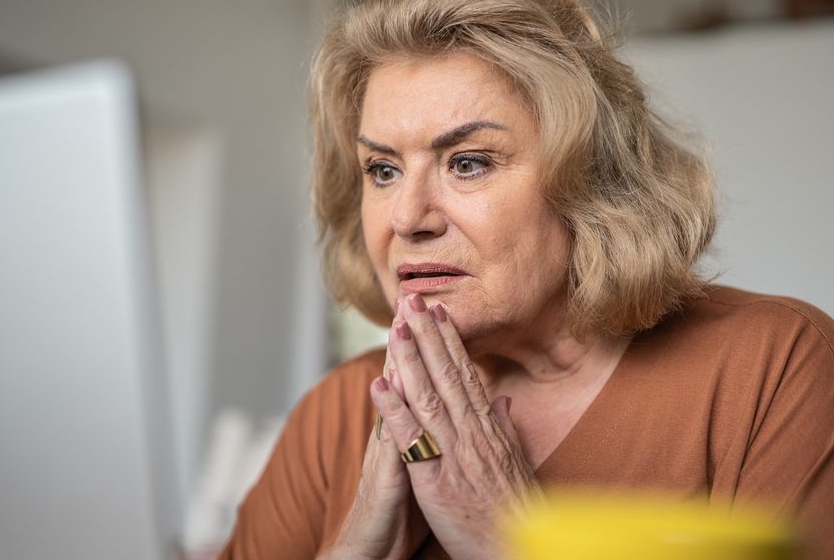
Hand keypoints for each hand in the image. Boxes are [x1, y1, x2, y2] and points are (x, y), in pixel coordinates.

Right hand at [324, 312, 427, 559]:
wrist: (372, 552)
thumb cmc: (400, 516)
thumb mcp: (426, 473)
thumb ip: (438, 439)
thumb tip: (460, 413)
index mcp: (414, 434)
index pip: (424, 382)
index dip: (431, 346)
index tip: (437, 309)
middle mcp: (397, 438)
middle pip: (404, 380)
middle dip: (410, 340)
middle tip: (413, 298)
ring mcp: (387, 455)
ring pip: (393, 403)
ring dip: (395, 365)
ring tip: (399, 328)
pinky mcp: (384, 479)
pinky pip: (387, 444)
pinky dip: (387, 416)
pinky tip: (383, 390)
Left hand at [370, 294, 542, 559]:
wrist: (511, 547)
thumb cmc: (513, 509)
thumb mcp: (514, 462)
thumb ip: (504, 429)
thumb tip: (501, 402)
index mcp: (487, 427)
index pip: (466, 374)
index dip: (450, 341)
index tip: (439, 311)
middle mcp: (471, 431)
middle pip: (446, 374)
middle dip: (428, 334)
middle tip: (412, 299)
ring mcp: (453, 451)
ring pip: (428, 395)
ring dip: (410, 358)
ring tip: (395, 326)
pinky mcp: (434, 477)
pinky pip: (411, 438)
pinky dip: (393, 409)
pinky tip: (377, 384)